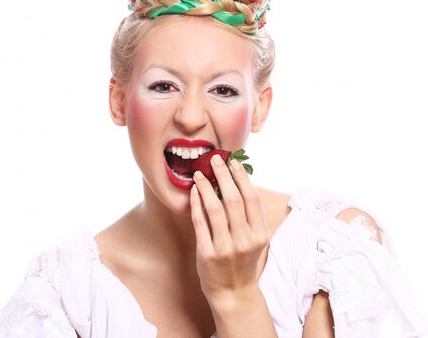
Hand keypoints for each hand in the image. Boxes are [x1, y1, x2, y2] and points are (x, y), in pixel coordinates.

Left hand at [189, 154, 268, 300]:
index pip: (251, 198)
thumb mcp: (254, 239)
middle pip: (233, 200)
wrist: (233, 291)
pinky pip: (200, 222)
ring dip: (206, 187)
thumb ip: (248, 215)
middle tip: (214, 160)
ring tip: (199, 174)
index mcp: (259, 234)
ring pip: (214, 209)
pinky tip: (194, 192)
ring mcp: (225, 248)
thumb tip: (237, 181)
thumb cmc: (243, 259)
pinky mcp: (207, 254)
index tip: (233, 162)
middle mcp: (244, 240)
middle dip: (223, 176)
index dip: (241, 177)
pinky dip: (196, 204)